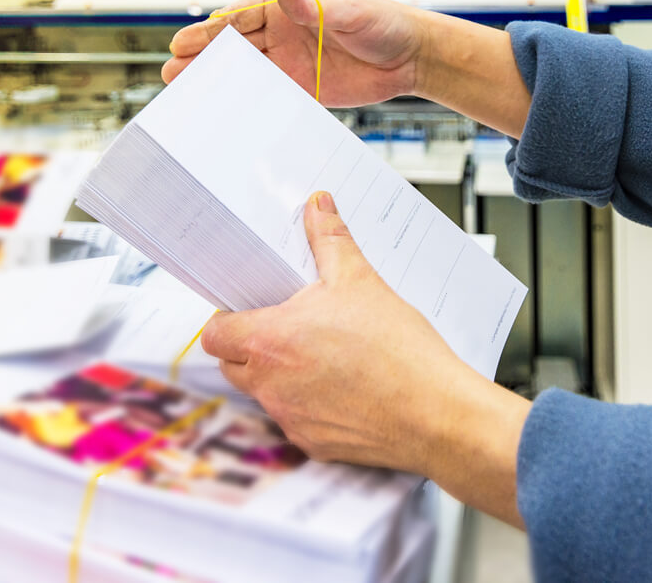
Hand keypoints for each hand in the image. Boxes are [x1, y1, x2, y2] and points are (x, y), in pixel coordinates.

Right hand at [165, 0, 426, 107]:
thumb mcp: (347, 10)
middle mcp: (284, 32)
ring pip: (246, 72)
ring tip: (185, 93)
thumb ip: (311, 4)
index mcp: (287, 6)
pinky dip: (246, 103)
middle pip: (234, 46)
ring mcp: (291, 61)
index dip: (210, 32)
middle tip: (171, 73)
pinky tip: (225, 113)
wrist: (412, 56)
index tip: (182, 43)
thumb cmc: (384, 21)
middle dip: (202, 58)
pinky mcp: (304, 88)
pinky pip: (269, 96)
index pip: (239, 18)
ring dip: (217, 82)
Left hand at [200, 190, 529, 527]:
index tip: (251, 308)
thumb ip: (330, 239)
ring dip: (280, 374)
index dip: (227, 318)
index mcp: (271, 340)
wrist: (436, 414)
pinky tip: (344, 387)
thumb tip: (317, 207)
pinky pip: (295, 420)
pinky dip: (310, 404)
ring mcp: (289, 418)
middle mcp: (270, 384)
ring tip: (325, 355)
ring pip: (264, 393)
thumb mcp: (362, 281)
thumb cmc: (400, 352)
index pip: (215, 333)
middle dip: (250, 345)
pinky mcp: (312, 443)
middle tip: (288, 327)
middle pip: (232, 364)